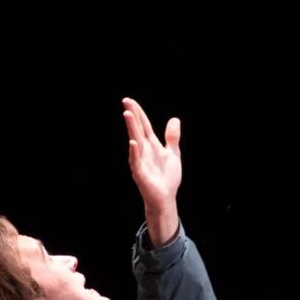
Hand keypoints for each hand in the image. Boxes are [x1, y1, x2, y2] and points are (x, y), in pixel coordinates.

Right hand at [121, 96, 182, 241]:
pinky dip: (135, 152)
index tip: (130, 101)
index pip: (143, 125)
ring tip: (127, 114)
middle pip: (137, 129)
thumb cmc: (166, 177)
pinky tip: (133, 143)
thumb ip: (172, 137)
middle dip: (132, 116)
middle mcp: (143, 151)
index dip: (138, 113)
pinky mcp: (140, 173)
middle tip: (125, 101)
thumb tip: (174, 119)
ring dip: (131, 129)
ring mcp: (140, 161)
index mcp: (151, 145)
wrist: (166, 198)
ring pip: (135, 141)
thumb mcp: (173, 153)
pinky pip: (136, 161)